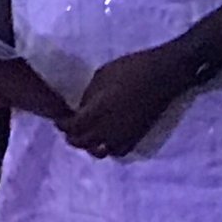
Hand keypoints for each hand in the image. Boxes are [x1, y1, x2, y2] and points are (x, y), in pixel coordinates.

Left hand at [59, 43, 198, 159]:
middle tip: (69, 128)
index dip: (62, 125)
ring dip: (89, 145)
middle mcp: (107, 129)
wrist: (163, 75)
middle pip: (82, 142)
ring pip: (98, 151)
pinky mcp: (136, 137)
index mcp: (97, 111)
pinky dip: (108, 148)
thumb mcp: (102, 75)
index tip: (58, 119)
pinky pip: (117, 152)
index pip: (72, 127)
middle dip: (72, 136)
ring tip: (87, 134)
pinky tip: (106, 139)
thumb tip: (81, 109)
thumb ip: (88, 96)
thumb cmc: (131, 69)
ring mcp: (123, 135)